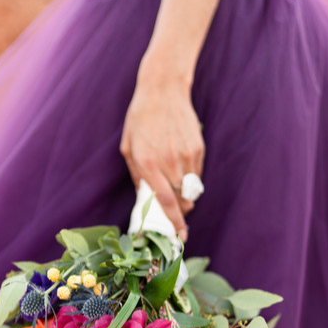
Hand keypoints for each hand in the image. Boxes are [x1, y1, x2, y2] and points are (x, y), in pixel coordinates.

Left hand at [120, 73, 204, 241]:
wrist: (164, 90)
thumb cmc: (141, 119)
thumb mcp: (129, 147)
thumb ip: (138, 175)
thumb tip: (147, 200)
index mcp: (148, 163)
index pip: (164, 201)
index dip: (173, 222)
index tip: (179, 237)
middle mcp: (169, 161)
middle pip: (182, 200)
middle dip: (180, 211)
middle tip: (175, 213)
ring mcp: (187, 155)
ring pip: (191, 189)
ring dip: (185, 194)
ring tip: (174, 181)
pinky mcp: (198, 148)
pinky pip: (197, 173)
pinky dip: (190, 177)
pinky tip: (180, 161)